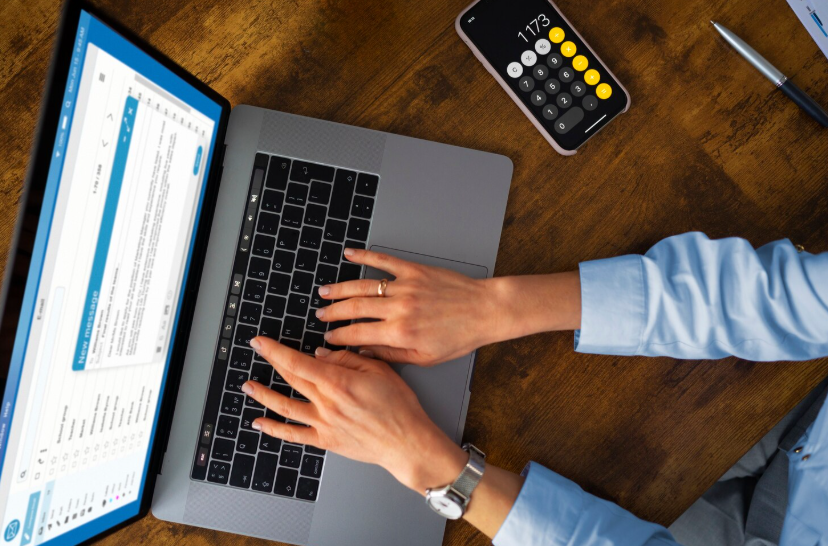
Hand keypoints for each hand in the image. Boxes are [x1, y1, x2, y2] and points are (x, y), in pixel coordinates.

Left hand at [243, 336, 465, 492]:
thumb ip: (348, 359)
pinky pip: (293, 434)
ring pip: (284, 406)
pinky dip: (274, 429)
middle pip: (290, 378)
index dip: (275, 350)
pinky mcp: (325, 440)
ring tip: (248, 385)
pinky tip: (260, 423)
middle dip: (270, 361)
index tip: (261, 341)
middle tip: (257, 350)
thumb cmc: (399, 407)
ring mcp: (323, 423)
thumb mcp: (379, 370)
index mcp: (338, 382)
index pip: (298, 362)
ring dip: (263, 394)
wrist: (407, 442)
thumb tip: (321, 355)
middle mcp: (326, 403)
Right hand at [317, 249, 582, 365]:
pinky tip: (349, 254)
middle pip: (355, 308)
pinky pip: (384, 261)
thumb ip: (392, 355)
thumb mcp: (425, 357)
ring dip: (341, 288)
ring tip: (325, 291)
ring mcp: (406, 286)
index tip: (328, 338)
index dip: (339, 336)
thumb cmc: (459, 337)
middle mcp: (399, 308)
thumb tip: (366, 353)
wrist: (485, 311)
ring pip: (364, 286)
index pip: (358, 334)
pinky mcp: (414, 270)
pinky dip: (365, 256)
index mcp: (400, 333)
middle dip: (333, 312)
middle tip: (320, 314)